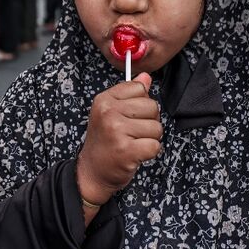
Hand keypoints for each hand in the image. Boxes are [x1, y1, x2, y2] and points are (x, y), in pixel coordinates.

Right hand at [76, 72, 161, 205]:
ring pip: (156, 127)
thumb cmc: (104, 142)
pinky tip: (136, 153)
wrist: (92, 171)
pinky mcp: (126, 150)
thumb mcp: (110, 112)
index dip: (141, 103)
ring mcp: (117, 131)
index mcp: (105, 100)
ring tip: (133, 143)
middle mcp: (109, 112)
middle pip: (152, 106)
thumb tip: (146, 77)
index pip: (139, 88)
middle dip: (148, 121)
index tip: (129, 115)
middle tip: (132, 132)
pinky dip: (150, 152)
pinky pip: (155, 145)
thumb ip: (129, 93)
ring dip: (149, 138)